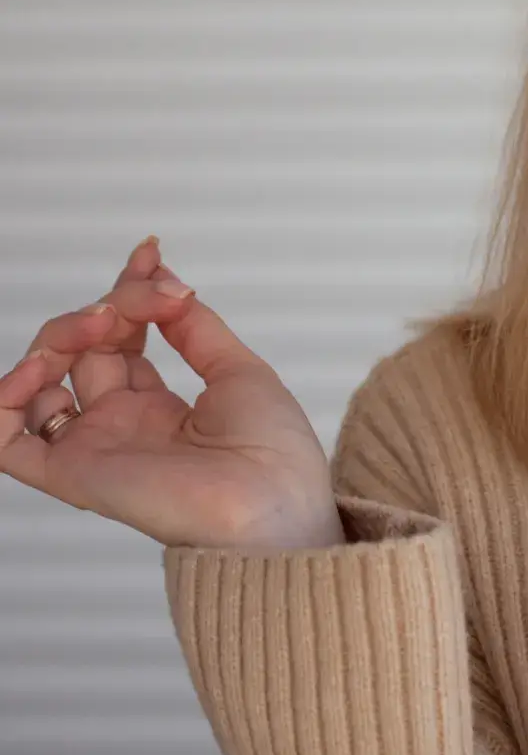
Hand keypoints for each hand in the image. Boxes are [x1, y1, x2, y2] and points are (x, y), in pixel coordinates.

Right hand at [0, 236, 343, 548]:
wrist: (274, 502)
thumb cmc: (273, 449)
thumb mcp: (238, 370)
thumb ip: (194, 327)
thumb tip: (164, 281)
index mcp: (159, 405)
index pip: (121, 338)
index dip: (128, 292)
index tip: (148, 252)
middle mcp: (119, 423)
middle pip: (82, 349)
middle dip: (106, 307)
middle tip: (140, 298)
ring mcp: (93, 445)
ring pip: (39, 382)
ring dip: (58, 339)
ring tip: (100, 325)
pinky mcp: (72, 472)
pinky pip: (7, 443)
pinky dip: (1, 403)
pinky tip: (34, 371)